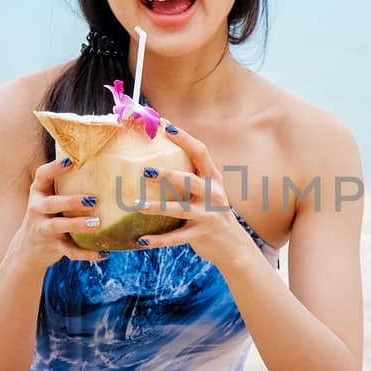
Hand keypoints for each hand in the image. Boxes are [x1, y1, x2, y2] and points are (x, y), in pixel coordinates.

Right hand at [12, 157, 110, 268]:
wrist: (29, 248)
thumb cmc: (49, 214)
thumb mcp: (49, 197)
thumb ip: (65, 184)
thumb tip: (103, 159)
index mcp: (39, 192)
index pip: (42, 175)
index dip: (55, 168)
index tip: (72, 161)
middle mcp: (38, 209)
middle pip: (51, 204)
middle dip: (71, 201)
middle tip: (92, 200)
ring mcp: (44, 229)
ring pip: (59, 226)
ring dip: (78, 225)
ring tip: (97, 223)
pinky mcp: (53, 247)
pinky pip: (70, 251)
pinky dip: (87, 253)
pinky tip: (104, 252)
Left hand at [133, 124, 262, 273]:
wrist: (233, 245)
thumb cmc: (210, 211)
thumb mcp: (206, 191)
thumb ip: (189, 176)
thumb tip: (154, 159)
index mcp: (213, 178)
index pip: (200, 152)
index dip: (184, 138)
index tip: (164, 125)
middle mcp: (214, 194)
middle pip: (190, 180)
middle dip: (168, 175)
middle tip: (145, 170)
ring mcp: (209, 215)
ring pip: (181, 209)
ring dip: (158, 207)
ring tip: (137, 205)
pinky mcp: (201, 235)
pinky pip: (177, 238)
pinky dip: (159, 240)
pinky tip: (142, 240)